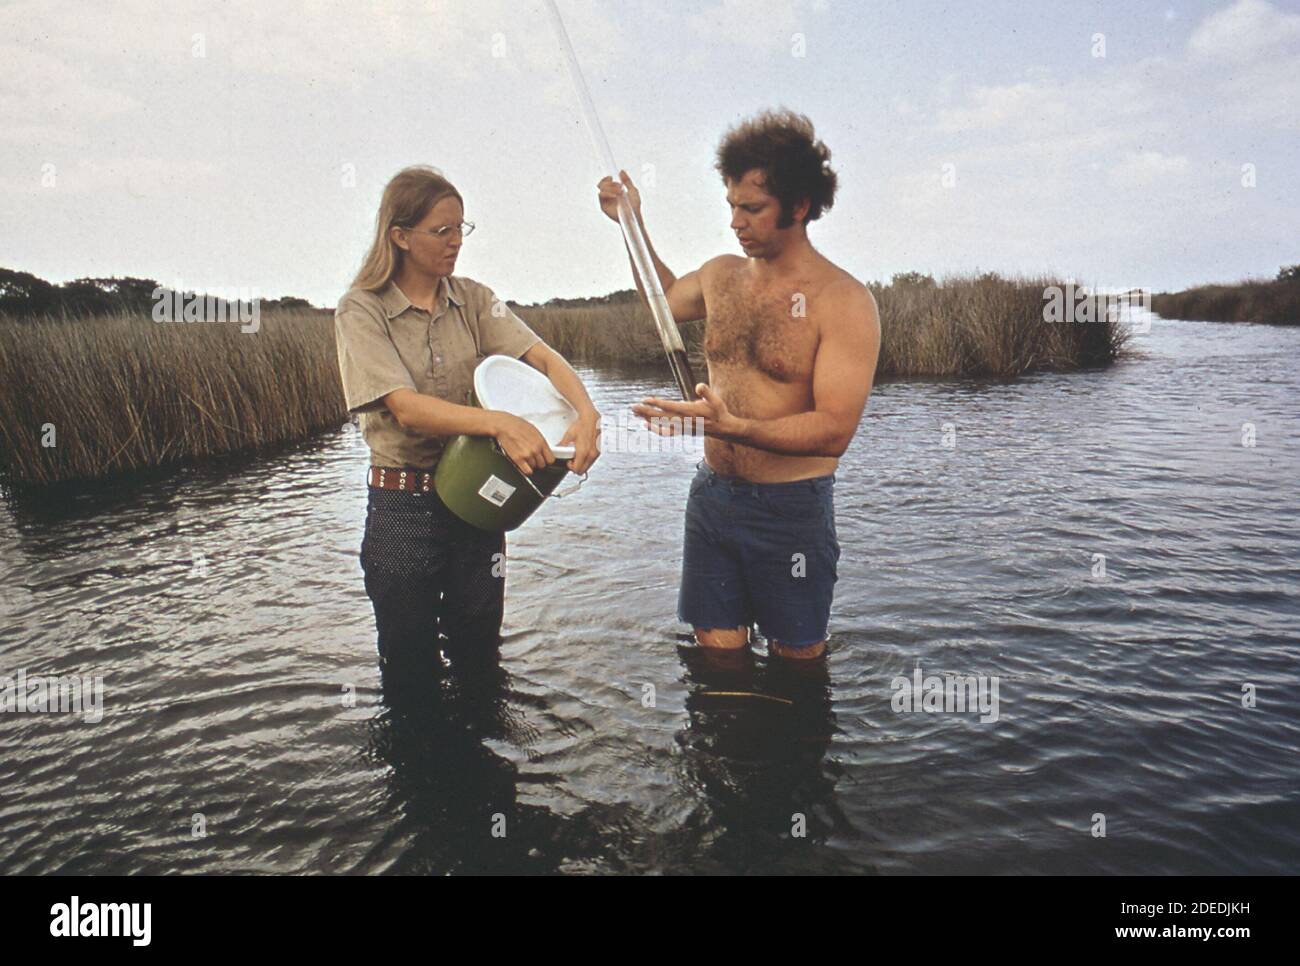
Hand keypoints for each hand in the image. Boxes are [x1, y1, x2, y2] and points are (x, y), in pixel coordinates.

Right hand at [492, 412, 554, 475]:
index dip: (547, 460)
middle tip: (533, 458)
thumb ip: (540, 442)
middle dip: (538, 462)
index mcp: (541, 442)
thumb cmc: (517, 425)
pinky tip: (524, 465)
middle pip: (542, 465)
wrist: (504, 426)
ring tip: (525, 457)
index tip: (544, 459)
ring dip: (530, 464)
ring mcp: (527, 455)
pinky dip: (526, 470)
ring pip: (534, 467)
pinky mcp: (518, 459)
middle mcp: (535, 449)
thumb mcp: (534, 431)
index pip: (551, 459)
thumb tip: (544, 450)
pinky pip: (527, 471)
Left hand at [558, 409, 600, 474]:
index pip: (577, 469)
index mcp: (583, 452)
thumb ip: (562, 445)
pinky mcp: (599, 451)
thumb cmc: (582, 425)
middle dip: (576, 467)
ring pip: (588, 466)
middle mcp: (591, 454)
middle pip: (583, 470)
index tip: (568, 461)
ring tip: (577, 454)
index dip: (570, 467)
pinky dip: (587, 459)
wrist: (591, 419)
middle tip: (572, 460)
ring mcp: (596, 453)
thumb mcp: (569, 435)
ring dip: (582, 463)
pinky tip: (584, 451)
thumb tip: (557, 449)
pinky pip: (592, 460)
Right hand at [596, 169, 641, 224]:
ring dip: (610, 187)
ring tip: (619, 192)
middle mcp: (609, 195)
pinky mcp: (604, 206)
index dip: (606, 178)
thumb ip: (627, 180)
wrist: (634, 216)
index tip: (611, 177)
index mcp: (614, 191)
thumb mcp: (633, 190)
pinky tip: (614, 195)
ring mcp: (606, 201)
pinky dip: (607, 193)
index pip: (605, 182)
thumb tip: (621, 171)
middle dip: (610, 183)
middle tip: (619, 186)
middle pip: (601, 184)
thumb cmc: (634, 206)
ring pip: (600, 189)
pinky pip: (601, 196)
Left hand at [631, 383, 745, 440]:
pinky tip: (646, 425)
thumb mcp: (716, 400)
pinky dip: (654, 429)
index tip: (644, 399)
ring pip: (660, 424)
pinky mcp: (681, 431)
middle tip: (632, 407)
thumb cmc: (718, 412)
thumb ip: (707, 393)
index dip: (656, 403)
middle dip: (645, 411)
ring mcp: (681, 428)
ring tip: (634, 413)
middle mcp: (683, 421)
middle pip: (660, 416)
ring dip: (647, 418)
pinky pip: (665, 432)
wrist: (723, 429)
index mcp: (690, 411)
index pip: (669, 406)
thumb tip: (699, 386)